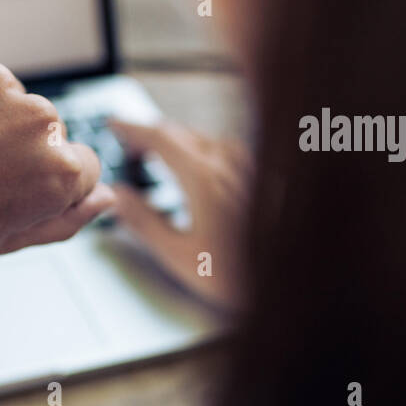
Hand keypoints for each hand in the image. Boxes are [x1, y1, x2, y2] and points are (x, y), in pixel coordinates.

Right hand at [108, 117, 250, 309]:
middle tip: (130, 147)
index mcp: (203, 178)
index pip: (159, 138)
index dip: (132, 128)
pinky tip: (202, 169)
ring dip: (178, 142)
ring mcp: (249, 169)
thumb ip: (143, 221)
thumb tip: (119, 196)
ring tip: (161, 158)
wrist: (291, 280)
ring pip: (205, 139)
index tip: (114, 124)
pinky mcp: (263, 178)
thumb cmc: (239, 275)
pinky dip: (202, 151)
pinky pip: (226, 151)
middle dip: (151, 135)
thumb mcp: (178, 254)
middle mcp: (228, 165)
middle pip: (182, 134)